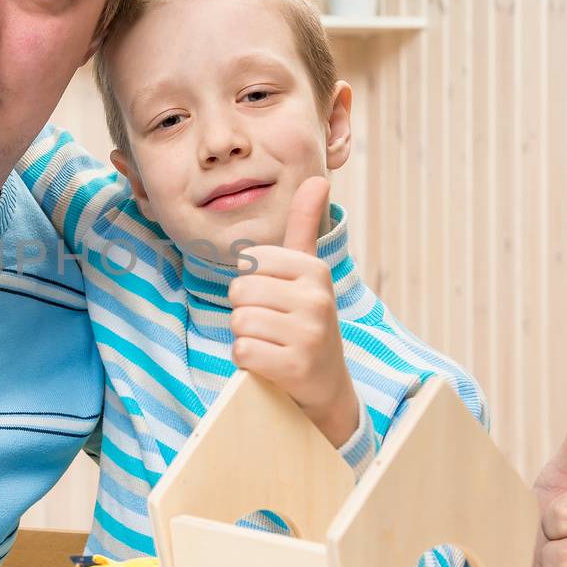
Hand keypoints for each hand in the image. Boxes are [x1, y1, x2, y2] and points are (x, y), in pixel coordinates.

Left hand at [227, 176, 359, 448]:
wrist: (327, 387)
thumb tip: (317, 179)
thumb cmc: (307, 323)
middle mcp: (316, 298)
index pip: (249, 264)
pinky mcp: (296, 365)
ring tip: (273, 345)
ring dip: (247, 338)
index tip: (277, 302)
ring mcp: (309, 333)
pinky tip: (271, 365)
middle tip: (273, 328)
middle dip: (246, 313)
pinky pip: (242, 352)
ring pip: (239, 322)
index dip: (252, 286)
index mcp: (314, 270)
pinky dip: (248, 362)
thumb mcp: (309, 274)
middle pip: (239, 292)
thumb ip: (305, 227)